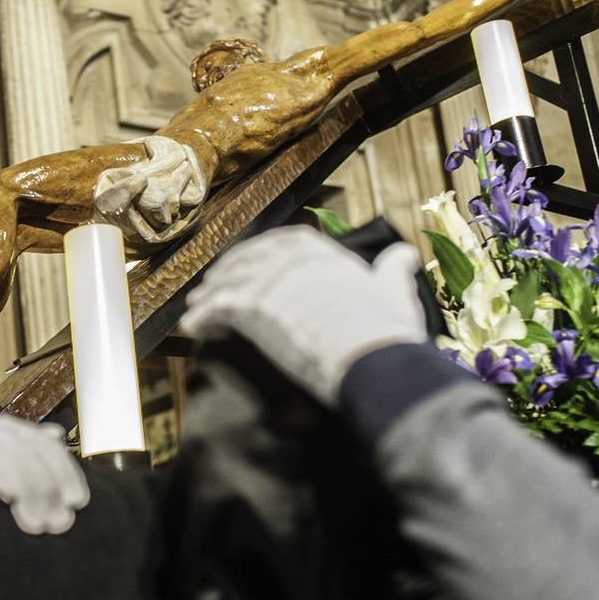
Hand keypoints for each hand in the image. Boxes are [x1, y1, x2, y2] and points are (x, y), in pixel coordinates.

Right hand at [0, 416, 88, 534]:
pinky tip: (4, 496)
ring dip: (25, 488)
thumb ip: (28, 459)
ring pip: (3, 452)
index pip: (42, 442)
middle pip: (26, 447)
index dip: (63, 469)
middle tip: (57, 522)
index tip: (77, 500)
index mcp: (4, 431)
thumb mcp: (5, 482)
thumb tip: (56, 435)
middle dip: (46, 486)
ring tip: (35, 522)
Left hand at [179, 226, 426, 405]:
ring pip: (228, 282)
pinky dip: (201, 317)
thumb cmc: (384, 328)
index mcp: (322, 253)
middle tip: (215, 285)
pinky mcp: (252, 308)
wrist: (370, 355)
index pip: (283, 243)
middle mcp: (291, 260)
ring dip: (210, 294)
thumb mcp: (395, 290)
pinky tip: (193, 327)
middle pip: (249, 260)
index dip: (264, 253)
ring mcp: (268, 281)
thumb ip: (394, 269)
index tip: (253, 263)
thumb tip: (405, 253)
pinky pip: (215, 308)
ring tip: (198, 307)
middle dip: (230, 272)